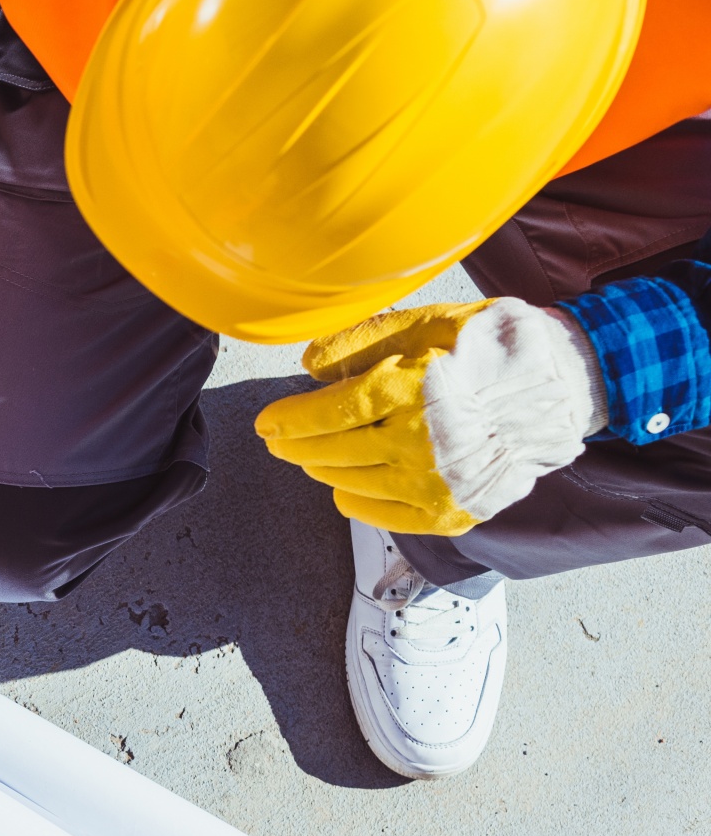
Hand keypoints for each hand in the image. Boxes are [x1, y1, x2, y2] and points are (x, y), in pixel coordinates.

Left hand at [256, 298, 601, 536]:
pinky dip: (353, 499)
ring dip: (324, 468)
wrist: (568, 387)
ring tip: (315, 454)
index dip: (289, 420)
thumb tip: (308, 364)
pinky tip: (346, 484)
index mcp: (414, 390)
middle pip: (331, 451)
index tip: (267, 423)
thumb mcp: (431, 321)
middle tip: (279, 439)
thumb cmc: (497, 346)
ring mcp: (435, 484)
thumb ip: (365, 340)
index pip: (328, 414)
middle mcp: (420, 442)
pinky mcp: (450, 513)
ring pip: (349, 483)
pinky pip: (378, 514)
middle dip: (297, 445)